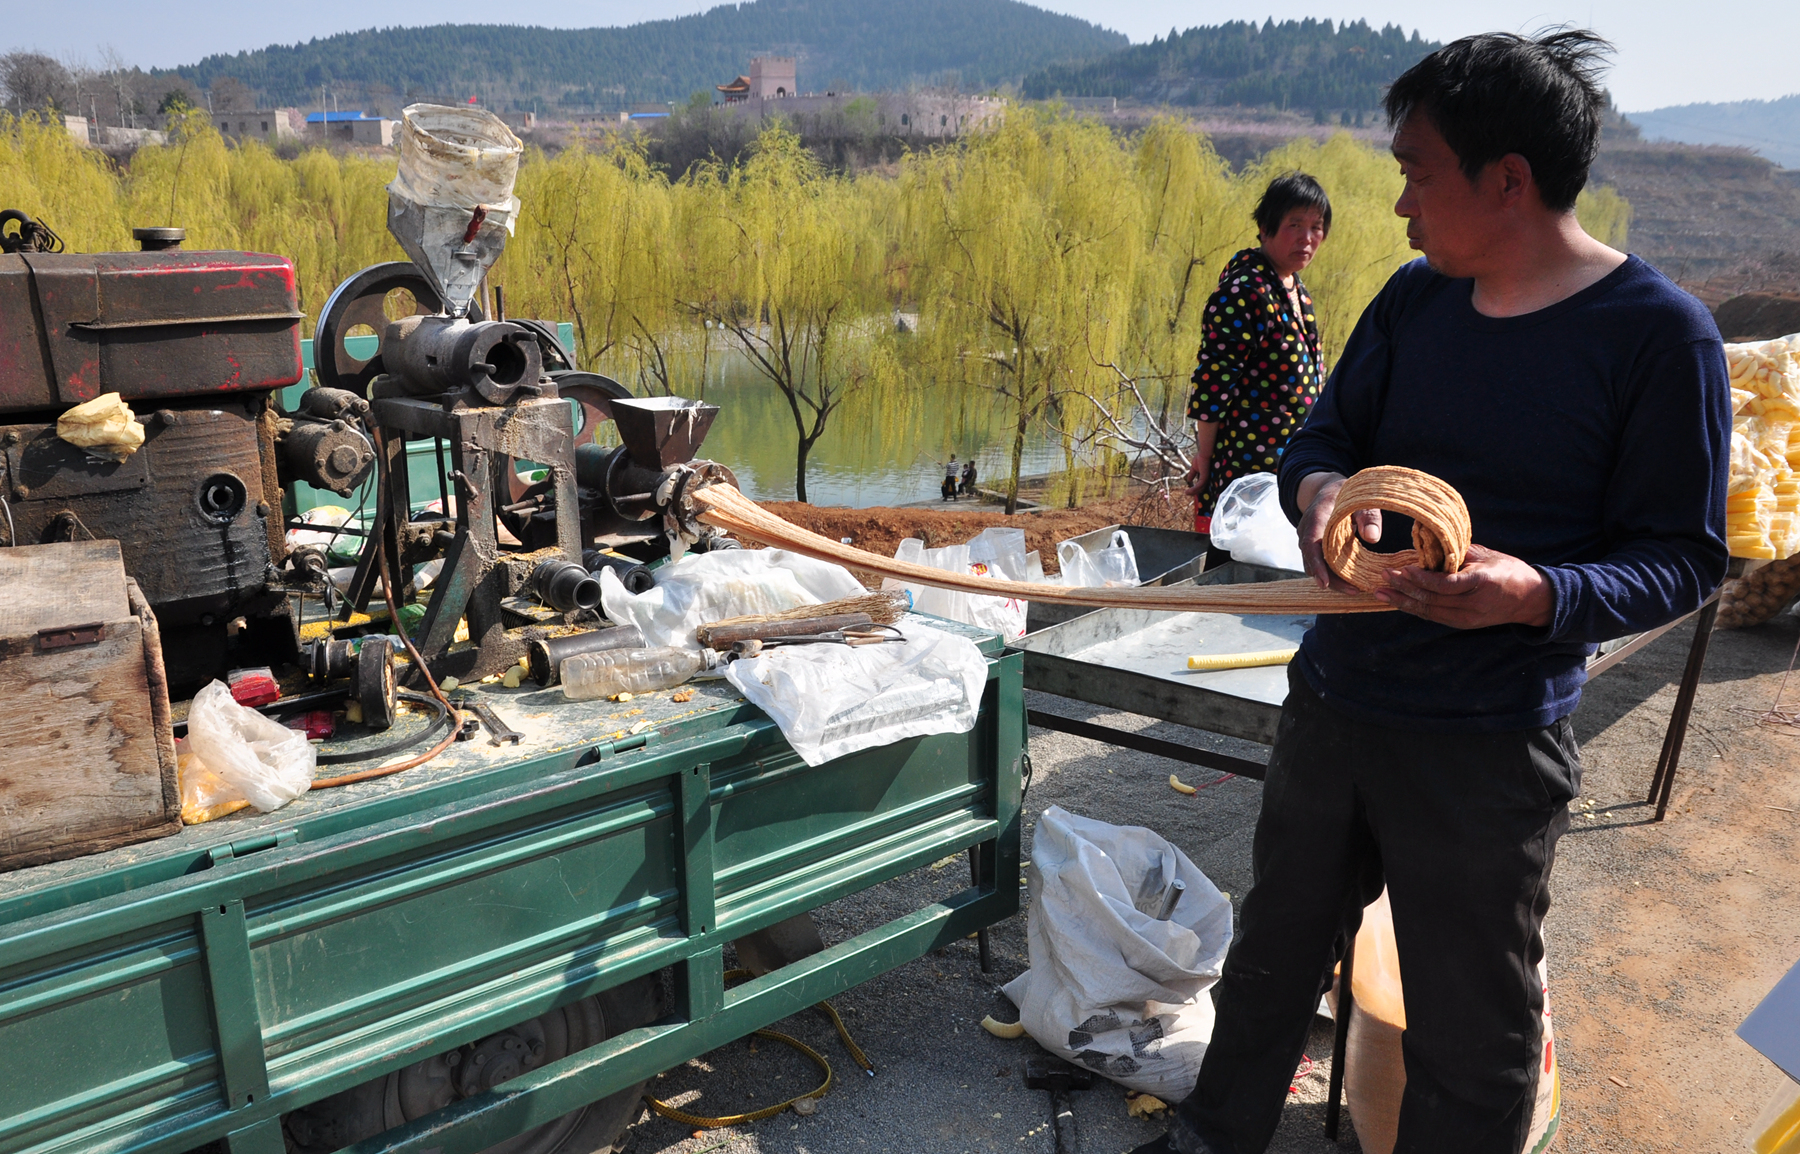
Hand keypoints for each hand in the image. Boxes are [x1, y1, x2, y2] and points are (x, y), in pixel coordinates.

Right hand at [1183, 459, 1209, 498]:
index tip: (1189, 491)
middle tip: (1187, 493)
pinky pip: (1198, 486)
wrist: (1204, 453)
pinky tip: (1187, 491)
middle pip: (1201, 489)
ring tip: (1186, 493)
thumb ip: (1192, 474)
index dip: (1196, 489)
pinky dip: (1192, 490)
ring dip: (1192, 492)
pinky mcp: (1205, 478)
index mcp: (1205, 477)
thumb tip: (1188, 480)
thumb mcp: (1194, 468)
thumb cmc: (1201, 458)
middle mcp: (1207, 479)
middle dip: (1194, 492)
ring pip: (1199, 489)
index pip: (1201, 486)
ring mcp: (1206, 479)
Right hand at [1297, 473, 1381, 591]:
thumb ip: (1368, 516)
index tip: (1324, 582)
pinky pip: (1319, 563)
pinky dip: (1332, 574)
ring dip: (1332, 580)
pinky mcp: (1313, 547)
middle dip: (1331, 580)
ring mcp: (1307, 540)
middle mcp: (1306, 531)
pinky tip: (1350, 581)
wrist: (1330, 489)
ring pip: (1315, 566)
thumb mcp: (1361, 498)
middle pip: (1313, 561)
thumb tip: (1373, 538)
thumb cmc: (1347, 493)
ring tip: (1355, 589)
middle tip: (1354, 591)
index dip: (1317, 564)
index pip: (1310, 545)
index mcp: (1316, 517)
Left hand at [1375, 544, 1554, 628]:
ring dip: (1402, 601)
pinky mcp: (1463, 624)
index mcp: (1481, 583)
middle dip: (1404, 588)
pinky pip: (1434, 616)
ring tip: (1381, 593)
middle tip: (1382, 577)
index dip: (1422, 578)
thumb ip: (1456, 554)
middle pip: (1432, 599)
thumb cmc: (1508, 570)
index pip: (1446, 585)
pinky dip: (1414, 608)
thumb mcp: (1486, 556)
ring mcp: (1468, 618)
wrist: (1530, 599)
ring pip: (1429, 611)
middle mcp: (1473, 604)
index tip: (1403, 568)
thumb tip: (1425, 547)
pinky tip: (1398, 601)